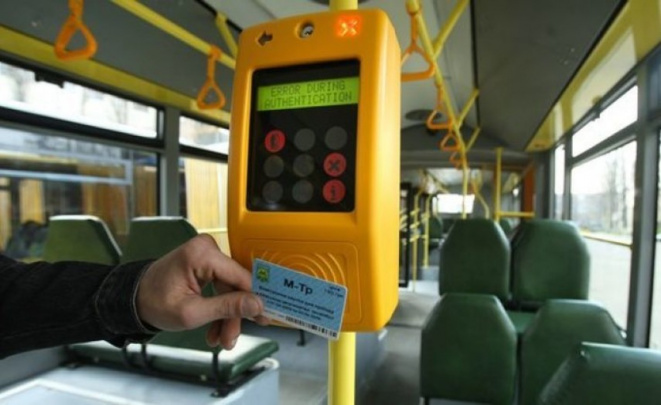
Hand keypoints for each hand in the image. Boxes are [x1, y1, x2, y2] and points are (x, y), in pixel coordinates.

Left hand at [136, 234, 267, 349]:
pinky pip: (222, 286)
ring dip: (226, 316)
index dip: (253, 300)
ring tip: (220, 339)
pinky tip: (215, 328)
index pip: (240, 277)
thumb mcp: (191, 313)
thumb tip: (258, 305)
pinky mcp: (206, 263)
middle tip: (231, 339)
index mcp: (202, 254)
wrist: (132, 299)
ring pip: (230, 289)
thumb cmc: (154, 303)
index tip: (264, 319)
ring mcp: (207, 254)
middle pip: (236, 286)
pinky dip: (219, 308)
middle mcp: (207, 248)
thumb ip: (226, 308)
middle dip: (234, 315)